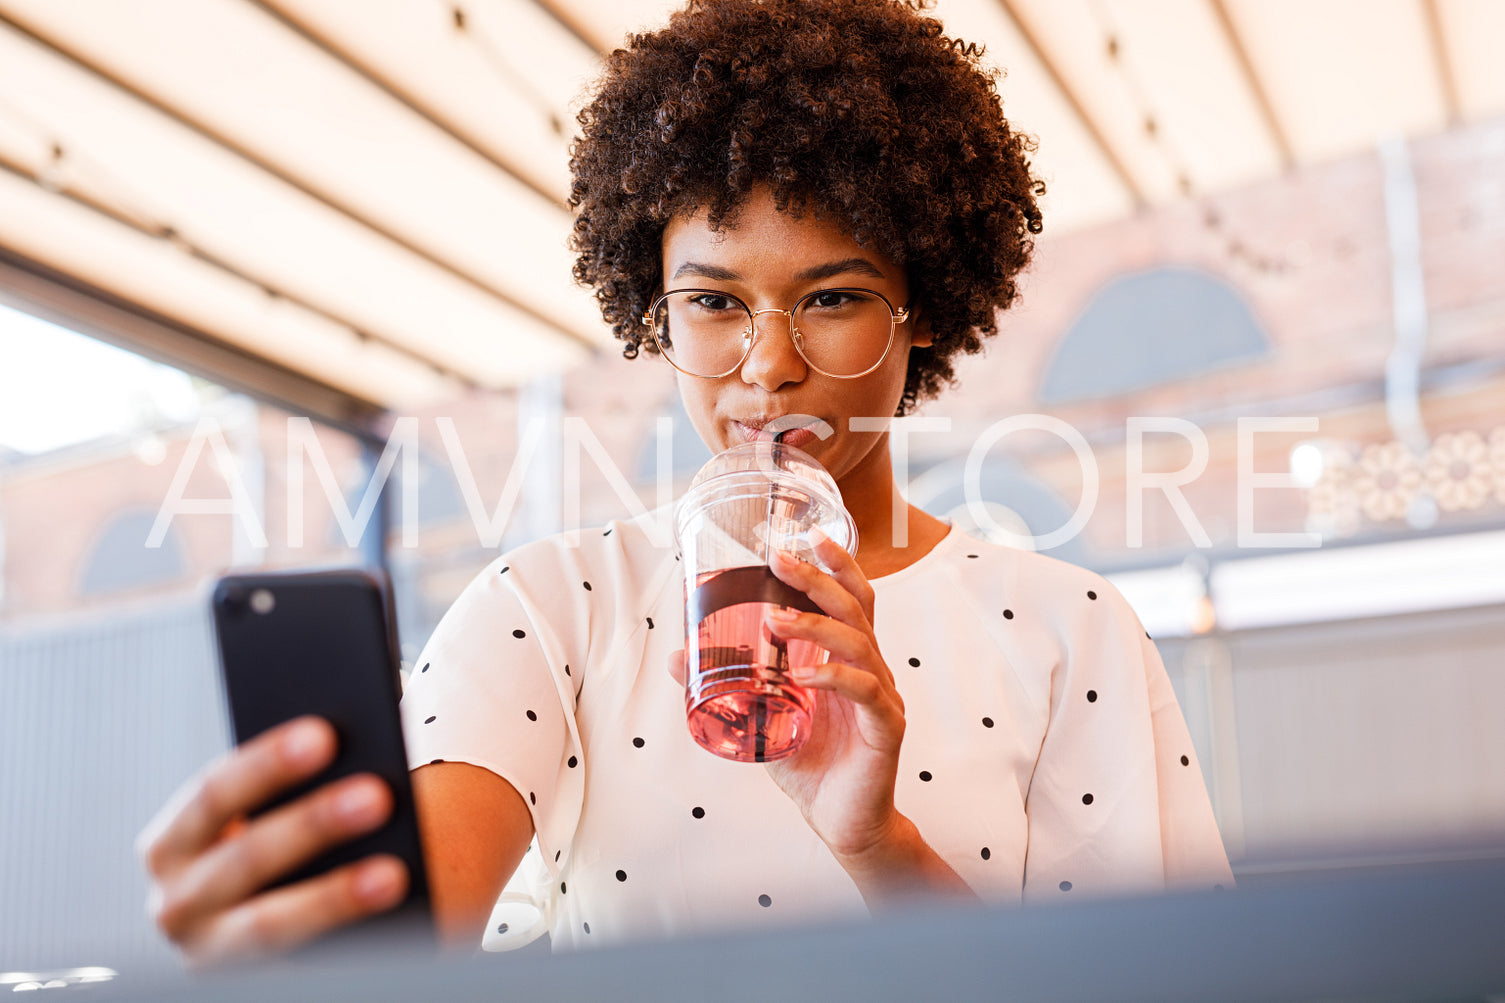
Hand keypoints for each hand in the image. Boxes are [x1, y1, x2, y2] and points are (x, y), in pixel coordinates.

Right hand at [136, 716, 408, 967]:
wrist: (261, 919)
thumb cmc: (274, 848)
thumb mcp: (262, 820)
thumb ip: (289, 793)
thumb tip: (352, 762)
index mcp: (173, 843)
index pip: (213, 793)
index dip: (268, 763)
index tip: (325, 735)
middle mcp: (174, 901)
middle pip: (246, 856)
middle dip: (313, 824)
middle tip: (377, 796)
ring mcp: (206, 951)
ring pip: (268, 925)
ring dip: (333, 897)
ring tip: (392, 873)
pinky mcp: (242, 985)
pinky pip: (296, 965)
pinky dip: (340, 939)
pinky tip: (386, 915)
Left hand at [759, 534, 906, 860]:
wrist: (845, 824)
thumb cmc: (812, 768)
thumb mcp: (762, 719)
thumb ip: (729, 685)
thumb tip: (676, 658)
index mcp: (849, 660)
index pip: (850, 599)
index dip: (834, 564)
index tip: (804, 536)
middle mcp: (871, 669)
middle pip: (855, 607)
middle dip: (817, 578)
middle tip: (779, 560)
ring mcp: (882, 696)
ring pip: (858, 643)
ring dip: (815, 625)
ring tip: (776, 619)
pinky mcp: (886, 727)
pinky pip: (865, 691)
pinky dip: (835, 677)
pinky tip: (806, 676)